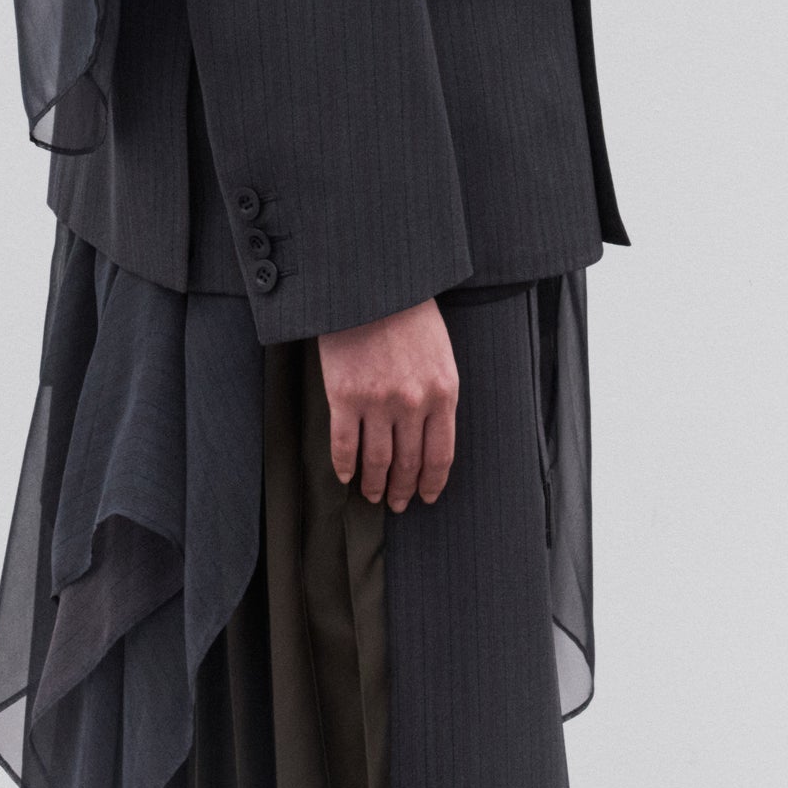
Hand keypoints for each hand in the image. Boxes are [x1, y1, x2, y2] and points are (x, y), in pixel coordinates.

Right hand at [317, 297, 458, 510]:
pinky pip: (343, 445)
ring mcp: (377, 402)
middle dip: (403, 489)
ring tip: (372, 494)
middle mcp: (413, 404)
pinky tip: (345, 476)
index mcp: (444, 392)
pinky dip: (344, 466)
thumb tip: (430, 432)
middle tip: (398, 503)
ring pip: (376, 461)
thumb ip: (438, 391)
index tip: (426, 496)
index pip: (441, 454)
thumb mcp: (440, 352)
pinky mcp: (343, 396)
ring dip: (375, 484)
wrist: (372, 284)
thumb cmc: (409, 311)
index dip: (432, 482)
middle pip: (409, 463)